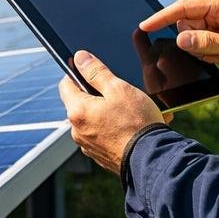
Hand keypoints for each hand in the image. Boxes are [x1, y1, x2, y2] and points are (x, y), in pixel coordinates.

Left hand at [58, 50, 166, 175]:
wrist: (152, 159)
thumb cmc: (137, 123)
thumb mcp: (118, 88)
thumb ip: (96, 71)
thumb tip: (80, 58)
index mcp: (77, 111)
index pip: (66, 84)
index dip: (78, 73)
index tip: (92, 70)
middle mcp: (77, 131)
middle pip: (80, 103)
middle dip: (97, 94)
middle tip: (119, 91)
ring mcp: (88, 146)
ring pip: (93, 120)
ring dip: (107, 112)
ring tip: (132, 111)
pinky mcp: (101, 156)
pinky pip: (104, 135)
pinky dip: (114, 128)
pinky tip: (133, 126)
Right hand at [139, 0, 218, 77]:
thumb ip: (207, 43)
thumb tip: (181, 39)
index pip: (184, 7)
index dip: (163, 17)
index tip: (145, 26)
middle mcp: (217, 6)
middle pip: (185, 23)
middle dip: (194, 41)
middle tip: (214, 53)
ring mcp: (216, 18)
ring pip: (190, 34)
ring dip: (201, 49)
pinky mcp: (217, 29)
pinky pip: (199, 41)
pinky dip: (207, 52)